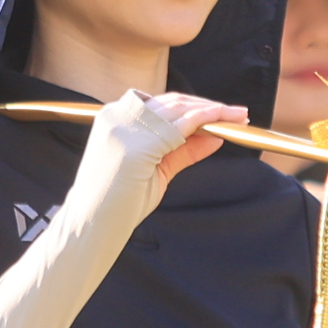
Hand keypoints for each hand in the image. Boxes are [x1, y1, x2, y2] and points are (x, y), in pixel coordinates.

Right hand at [70, 90, 245, 225]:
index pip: (160, 103)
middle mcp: (118, 116)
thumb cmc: (118, 202)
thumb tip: (214, 135)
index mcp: (114, 118)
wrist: (91, 225)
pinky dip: (205, 119)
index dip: (192, 104)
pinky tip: (221, 121)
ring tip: (237, 116)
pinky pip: (182, 125)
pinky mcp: (140, 144)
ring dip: (212, 111)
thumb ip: (182, 150)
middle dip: (207, 106)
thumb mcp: (155, 170)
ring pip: (180, 109)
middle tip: (236, 112)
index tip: (217, 110)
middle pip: (172, 102)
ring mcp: (127, 128)